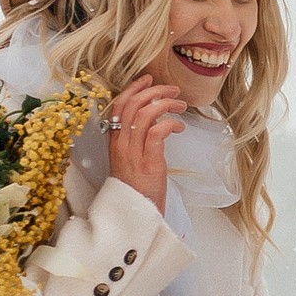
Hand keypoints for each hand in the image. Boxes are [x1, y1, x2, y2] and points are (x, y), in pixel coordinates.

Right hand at [108, 72, 187, 205]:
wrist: (135, 216)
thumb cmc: (138, 191)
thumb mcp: (132, 161)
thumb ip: (139, 141)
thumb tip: (155, 122)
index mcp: (115, 142)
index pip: (118, 106)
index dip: (133, 88)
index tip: (148, 79)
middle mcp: (121, 145)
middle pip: (132, 105)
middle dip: (154, 91)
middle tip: (172, 90)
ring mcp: (133, 153)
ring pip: (144, 114)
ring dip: (165, 104)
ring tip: (180, 106)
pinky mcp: (148, 162)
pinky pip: (157, 132)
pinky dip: (170, 123)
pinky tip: (180, 127)